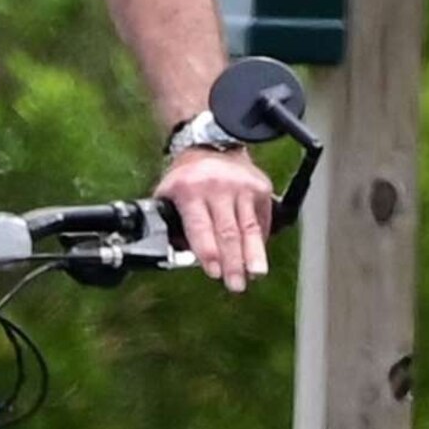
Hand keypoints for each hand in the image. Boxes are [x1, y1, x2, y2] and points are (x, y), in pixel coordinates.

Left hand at [154, 146, 272, 292]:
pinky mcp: (260, 188)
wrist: (210, 145)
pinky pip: (261, 220)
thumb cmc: (187, 178)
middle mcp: (217, 187)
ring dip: (254, 254)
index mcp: (190, 190)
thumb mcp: (168, 194)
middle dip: (233, 262)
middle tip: (236, 284)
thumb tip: (179, 255)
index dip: (208, 252)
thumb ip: (170, 223)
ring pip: (249, 228)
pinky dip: (260, 240)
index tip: (214, 272)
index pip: (201, 227)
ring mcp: (242, 187)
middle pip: (228, 232)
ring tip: (256, 274)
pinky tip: (258, 256)